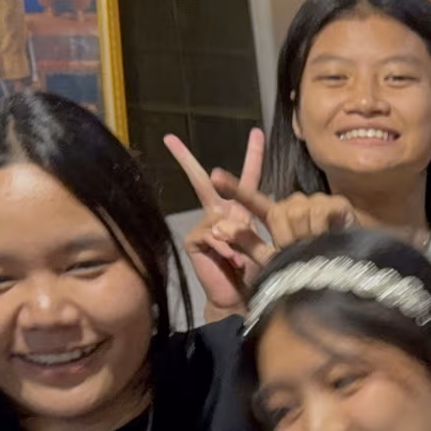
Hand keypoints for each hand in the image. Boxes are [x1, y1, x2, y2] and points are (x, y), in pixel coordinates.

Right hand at [167, 128, 265, 320]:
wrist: (239, 298)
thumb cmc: (256, 273)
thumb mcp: (261, 245)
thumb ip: (247, 229)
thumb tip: (220, 227)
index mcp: (240, 211)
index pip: (249, 178)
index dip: (253, 155)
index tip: (257, 132)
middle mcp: (220, 214)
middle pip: (204, 182)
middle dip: (186, 159)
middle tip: (170, 138)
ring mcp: (205, 226)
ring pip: (216, 218)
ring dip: (233, 241)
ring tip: (240, 260)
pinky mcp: (194, 240)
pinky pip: (209, 235)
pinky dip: (223, 249)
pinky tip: (229, 261)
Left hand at [209, 159, 358, 267]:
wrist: (346, 276)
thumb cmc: (308, 270)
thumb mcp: (272, 260)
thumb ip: (245, 242)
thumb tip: (218, 226)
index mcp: (278, 216)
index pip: (253, 201)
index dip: (236, 189)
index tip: (215, 176)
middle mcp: (295, 204)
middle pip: (277, 213)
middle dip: (284, 237)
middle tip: (296, 253)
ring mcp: (316, 201)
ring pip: (296, 214)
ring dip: (302, 237)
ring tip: (315, 248)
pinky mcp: (337, 203)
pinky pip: (318, 213)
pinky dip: (318, 229)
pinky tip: (328, 236)